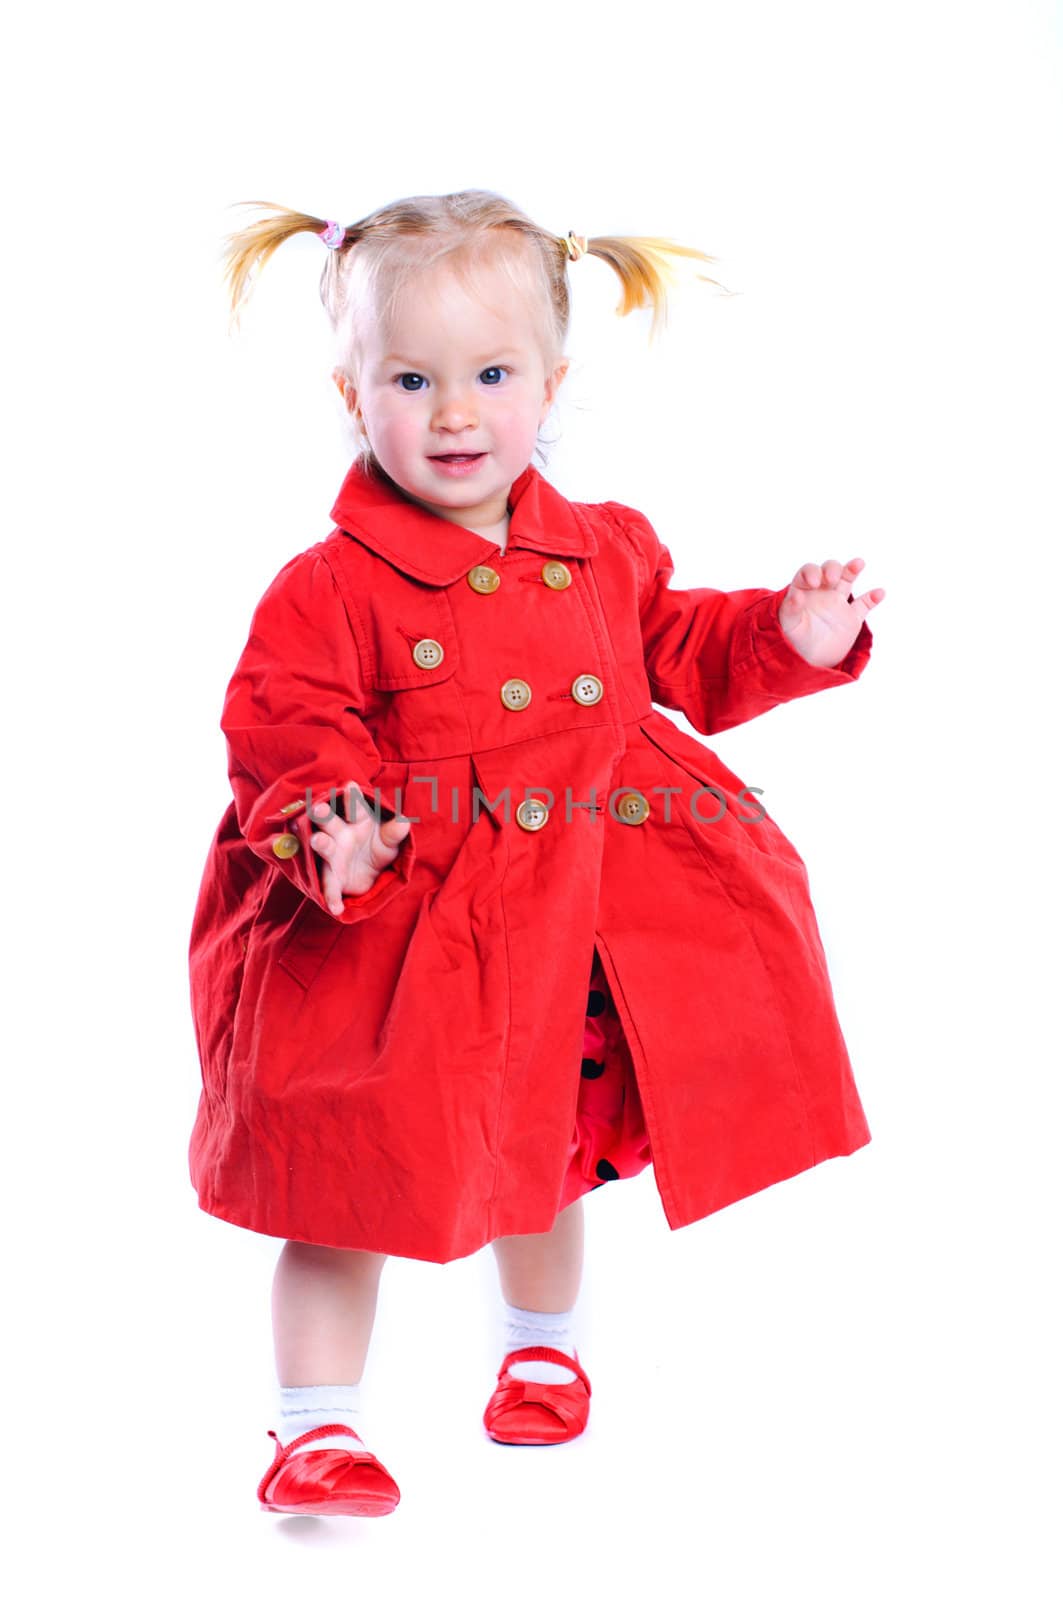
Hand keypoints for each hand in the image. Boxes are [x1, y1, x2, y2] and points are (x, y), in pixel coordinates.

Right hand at [308, 782, 412, 916]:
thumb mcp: (390, 842)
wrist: (372, 874)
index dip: (352, 797)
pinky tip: (336, 908)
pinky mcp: (332, 877)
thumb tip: (404, 823)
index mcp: (357, 819)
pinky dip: (331, 897)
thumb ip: (395, 833)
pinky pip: (330, 886)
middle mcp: (340, 833)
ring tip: (318, 840)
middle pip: (330, 822)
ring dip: (320, 843)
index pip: (354, 807)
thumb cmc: (379, 847)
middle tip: (318, 807)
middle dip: (324, 815)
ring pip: (324, 847)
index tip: (350, 786)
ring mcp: (334, 855)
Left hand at [778, 557, 885, 668]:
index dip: (811, 572)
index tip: (813, 582)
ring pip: (847, 580)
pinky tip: (879, 592)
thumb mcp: (788, 625)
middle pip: (829, 570)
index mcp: (803, 590)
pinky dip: (872, 598)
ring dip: (852, 570)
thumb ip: (790, 610)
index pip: (807, 572)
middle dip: (832, 569)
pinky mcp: (851, 617)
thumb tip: (795, 595)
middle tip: (831, 579)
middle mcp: (821, 592)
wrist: (809, 661)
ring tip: (859, 563)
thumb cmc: (793, 640)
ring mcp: (837, 603)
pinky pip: (864, 605)